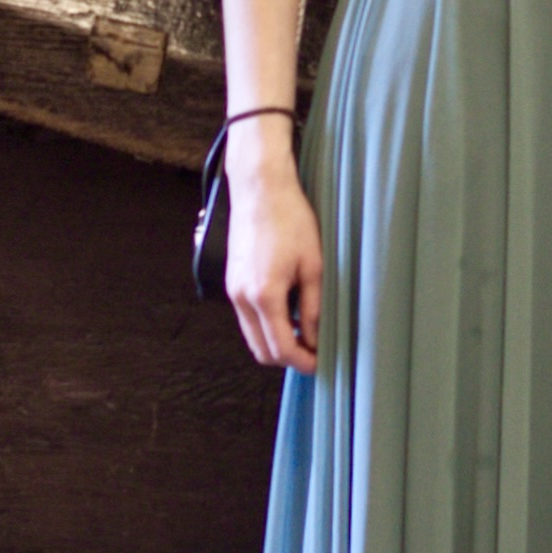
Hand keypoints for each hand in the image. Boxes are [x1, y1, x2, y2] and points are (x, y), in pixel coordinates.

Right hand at [226, 121, 325, 374]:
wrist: (261, 190)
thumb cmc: (291, 220)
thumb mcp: (314, 265)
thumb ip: (313, 307)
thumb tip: (315, 338)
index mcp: (264, 296)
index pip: (281, 349)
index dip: (303, 362)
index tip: (321, 362)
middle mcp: (242, 298)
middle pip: (261, 350)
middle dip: (288, 357)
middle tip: (314, 351)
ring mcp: (232, 290)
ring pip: (252, 336)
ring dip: (275, 341)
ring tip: (303, 331)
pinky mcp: (231, 281)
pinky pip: (246, 318)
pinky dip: (265, 324)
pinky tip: (287, 311)